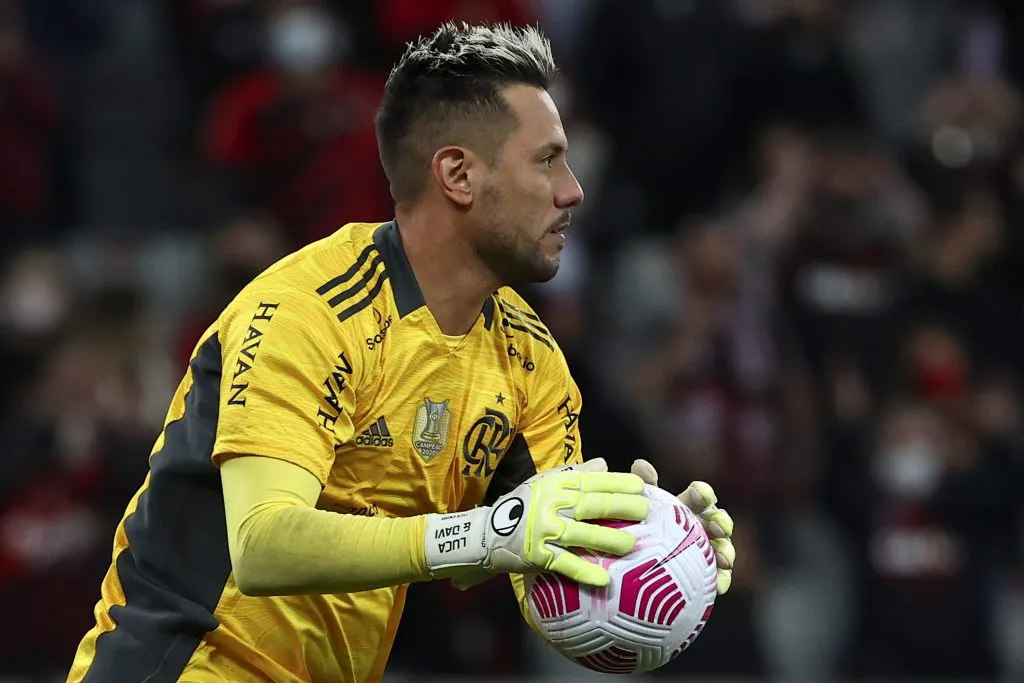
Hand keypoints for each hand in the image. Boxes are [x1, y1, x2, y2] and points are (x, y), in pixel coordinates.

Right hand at [426, 458, 648, 586]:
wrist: (486, 532)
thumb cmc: (522, 506)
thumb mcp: (545, 483)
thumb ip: (575, 474)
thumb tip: (604, 463)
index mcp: (555, 484)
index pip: (592, 481)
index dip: (617, 483)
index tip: (641, 485)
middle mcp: (551, 504)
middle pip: (592, 504)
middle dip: (622, 506)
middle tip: (646, 510)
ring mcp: (544, 530)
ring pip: (582, 533)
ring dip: (609, 539)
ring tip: (632, 544)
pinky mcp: (537, 555)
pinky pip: (565, 564)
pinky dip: (584, 572)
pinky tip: (604, 579)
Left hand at [630, 460, 734, 594]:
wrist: (628, 570)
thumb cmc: (634, 530)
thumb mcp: (635, 507)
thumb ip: (641, 487)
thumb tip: (640, 464)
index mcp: (685, 508)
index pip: (699, 495)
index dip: (703, 492)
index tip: (698, 493)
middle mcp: (699, 528)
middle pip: (718, 521)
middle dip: (721, 521)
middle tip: (718, 527)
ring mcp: (705, 552)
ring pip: (723, 548)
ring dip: (727, 550)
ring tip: (723, 557)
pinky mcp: (705, 576)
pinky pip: (719, 578)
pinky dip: (722, 579)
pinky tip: (719, 585)